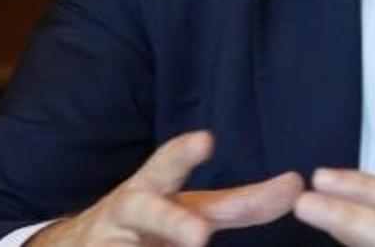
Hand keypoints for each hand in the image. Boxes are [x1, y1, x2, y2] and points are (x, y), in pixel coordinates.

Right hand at [29, 131, 303, 245]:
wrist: (78, 246)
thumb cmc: (148, 226)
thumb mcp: (188, 210)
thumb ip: (240, 204)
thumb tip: (296, 187)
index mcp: (153, 191)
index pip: (167, 167)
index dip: (182, 154)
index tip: (204, 140)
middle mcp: (130, 212)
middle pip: (145, 210)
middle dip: (173, 222)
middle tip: (199, 236)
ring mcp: (111, 241)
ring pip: (133, 246)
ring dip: (169, 237)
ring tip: (195, 243)